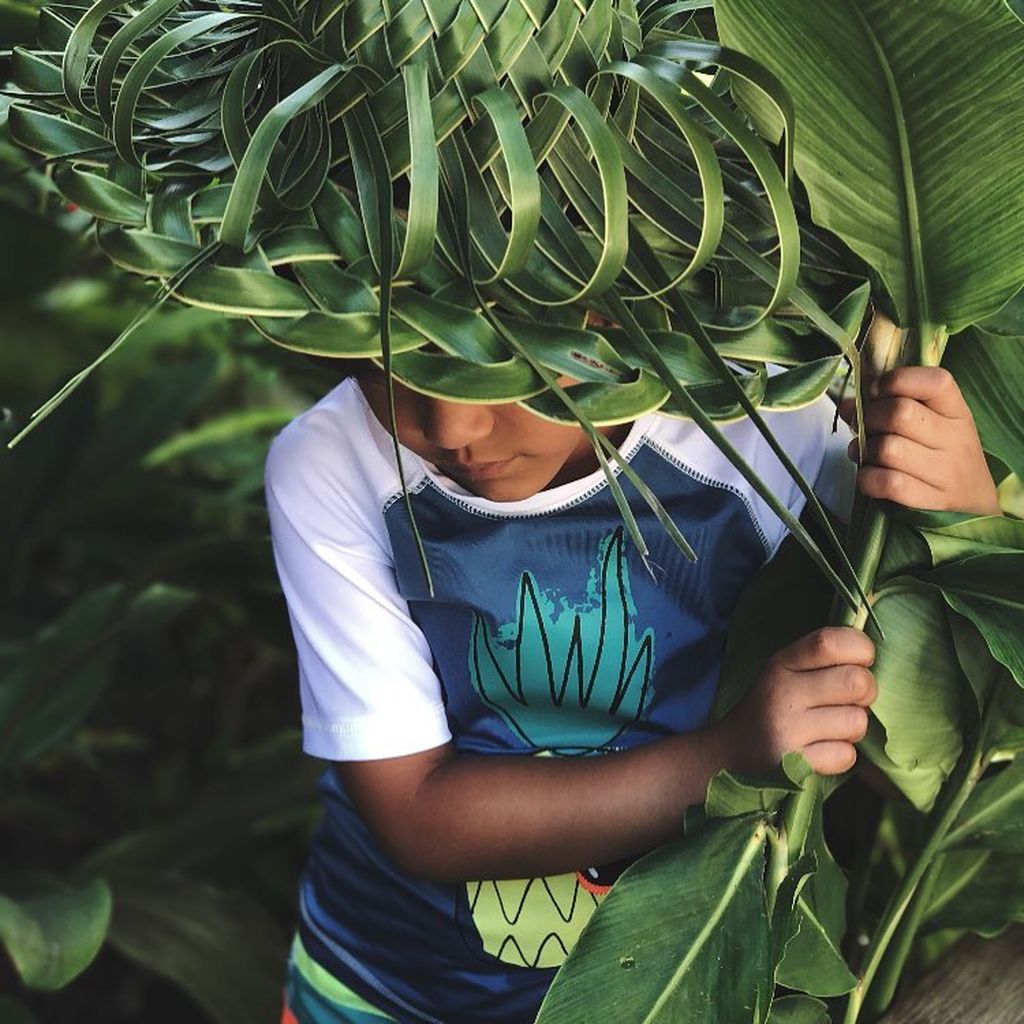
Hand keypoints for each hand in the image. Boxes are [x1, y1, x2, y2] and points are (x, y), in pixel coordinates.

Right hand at [711, 627, 876, 775]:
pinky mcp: (793, 764)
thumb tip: (871, 658)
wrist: (730, 752)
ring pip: (857, 721)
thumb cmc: (772, 706)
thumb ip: (822, 659)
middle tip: (850, 699)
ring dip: (853, 727)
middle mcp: (782, 692)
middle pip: (856, 682)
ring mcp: (787, 729)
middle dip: (866, 692)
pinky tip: (820, 750)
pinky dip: (840, 755)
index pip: (829, 642)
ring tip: (831, 727)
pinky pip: (845, 755)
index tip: (861, 660)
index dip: (860, 648)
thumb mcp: (784, 671)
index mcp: (782, 663)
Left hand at [844, 367, 999, 514]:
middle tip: (865, 427)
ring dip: (865, 450)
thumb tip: (846, 405)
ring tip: (864, 453)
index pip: (935, 381)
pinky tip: (869, 476)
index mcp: (957, 411)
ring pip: (889, 448)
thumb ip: (890, 406)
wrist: (974, 503)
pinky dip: (868, 478)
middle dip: (869, 417)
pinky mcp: (932, 500)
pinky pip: (889, 483)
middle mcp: (956, 438)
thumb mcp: (931, 423)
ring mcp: (946, 471)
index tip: (877, 392)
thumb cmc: (941, 454)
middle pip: (900, 414)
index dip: (897, 381)